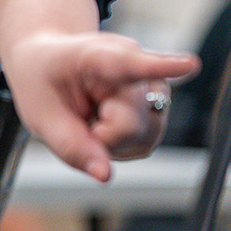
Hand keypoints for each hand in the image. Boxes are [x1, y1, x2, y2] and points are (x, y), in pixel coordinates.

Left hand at [0, 30, 197, 179]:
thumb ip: (71, 146)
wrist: (48, 60)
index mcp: (97, 56)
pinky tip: (104, 123)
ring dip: (114, 141)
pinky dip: (121, 143)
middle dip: (103, 136)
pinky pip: (145, 142)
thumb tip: (105, 175)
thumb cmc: (43, 79)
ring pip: (144, 137)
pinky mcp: (158, 107)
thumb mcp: (40, 114)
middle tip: (78, 118)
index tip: (189, 64)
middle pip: (133, 125)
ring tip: (91, 116)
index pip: (131, 63)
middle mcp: (134, 66)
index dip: (162, 66)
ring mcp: (151, 87)